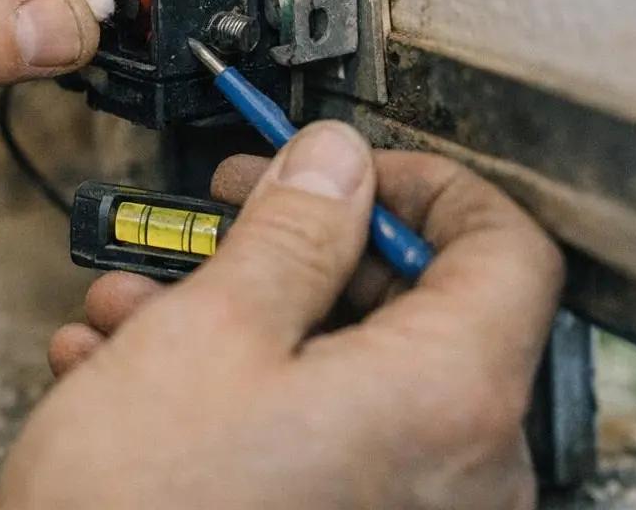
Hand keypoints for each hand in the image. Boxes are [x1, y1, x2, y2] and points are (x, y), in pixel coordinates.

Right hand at [0, 122, 563, 509]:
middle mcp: (452, 471)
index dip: (423, 183)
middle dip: (292, 250)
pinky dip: (231, 387)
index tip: (346, 167)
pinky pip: (310, 432)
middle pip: (408, 308)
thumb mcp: (212, 330)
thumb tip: (335, 165)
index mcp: (446, 400)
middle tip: (223, 218)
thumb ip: (292, 231)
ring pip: (338, 369)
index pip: (503, 248)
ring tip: (136, 306)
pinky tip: (132, 373)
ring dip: (235, 317)